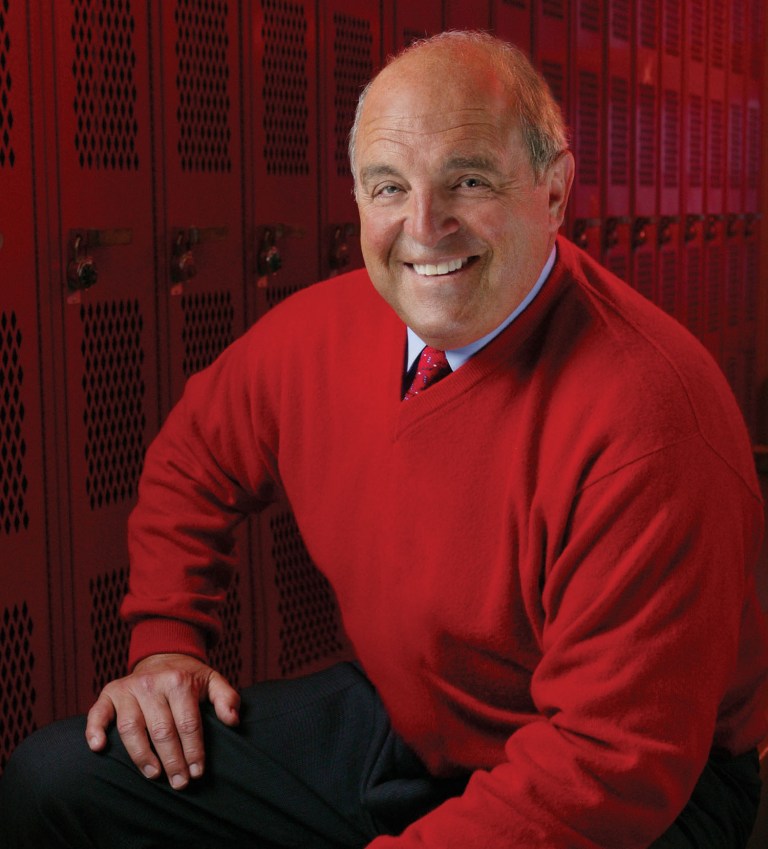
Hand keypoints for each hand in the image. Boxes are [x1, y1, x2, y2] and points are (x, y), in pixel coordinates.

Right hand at [85, 653, 239, 788]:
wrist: (163, 654)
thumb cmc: (189, 677)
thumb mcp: (213, 680)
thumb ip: (227, 698)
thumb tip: (233, 720)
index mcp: (179, 681)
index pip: (188, 723)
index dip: (194, 751)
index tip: (198, 772)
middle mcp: (152, 683)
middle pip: (161, 730)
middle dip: (172, 760)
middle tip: (179, 783)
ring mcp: (129, 688)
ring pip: (131, 728)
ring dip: (141, 755)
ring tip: (154, 775)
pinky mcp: (110, 693)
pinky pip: (98, 712)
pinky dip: (94, 730)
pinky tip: (98, 748)